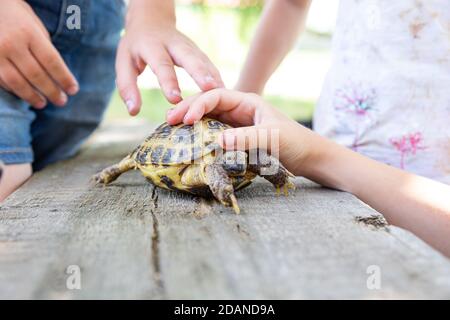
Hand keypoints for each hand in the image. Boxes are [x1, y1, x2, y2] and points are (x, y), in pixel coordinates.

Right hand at [0, 0, 78, 107]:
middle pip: (36, 75)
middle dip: (52, 91)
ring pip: (17, 83)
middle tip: (62, 101)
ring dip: (32, 97)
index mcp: (28, 33)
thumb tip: (57, 74)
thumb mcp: (34, 25)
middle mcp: (11, 43)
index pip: (52, 61)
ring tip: (42, 104)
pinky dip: (14, 90)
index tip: (73, 90)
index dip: (64, 79)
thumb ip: (44, 47)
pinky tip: (24, 95)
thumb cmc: (15, 16)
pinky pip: (1, 81)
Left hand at [116, 10, 223, 115]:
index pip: (162, 64)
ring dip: (213, 76)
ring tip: (223, 93)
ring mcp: (189, 46)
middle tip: (210, 88)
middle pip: (189, 57)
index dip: (168, 82)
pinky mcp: (198, 51)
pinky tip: (225, 91)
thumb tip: (134, 111)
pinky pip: (209, 64)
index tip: (175, 99)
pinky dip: (217, 77)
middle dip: (200, 72)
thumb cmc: (135, 48)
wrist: (151, 21)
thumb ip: (127, 87)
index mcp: (152, 46)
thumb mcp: (124, 63)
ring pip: (203, 60)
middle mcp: (173, 44)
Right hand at [166, 89, 317, 173]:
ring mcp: (238, 125)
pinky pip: (216, 135)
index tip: (186, 119)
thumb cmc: (295, 143)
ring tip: (173, 130)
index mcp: (247, 102)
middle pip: (208, 106)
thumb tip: (217, 141)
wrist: (310, 158)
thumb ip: (245, 139)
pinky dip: (202, 137)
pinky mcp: (239, 140)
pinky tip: (191, 143)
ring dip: (192, 124)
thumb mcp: (271, 138)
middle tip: (169, 120)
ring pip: (209, 120)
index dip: (199, 104)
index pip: (216, 97)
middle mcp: (240, 111)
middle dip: (189, 110)